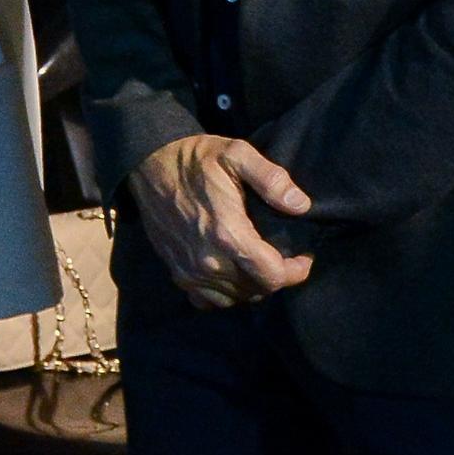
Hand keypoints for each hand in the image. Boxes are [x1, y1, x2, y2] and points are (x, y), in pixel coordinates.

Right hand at [129, 132, 313, 307]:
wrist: (150, 164)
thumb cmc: (196, 158)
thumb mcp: (237, 154)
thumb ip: (271, 180)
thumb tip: (301, 205)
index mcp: (228, 234)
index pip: (272, 276)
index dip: (295, 272)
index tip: (304, 258)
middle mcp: (208, 261)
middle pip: (256, 290)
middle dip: (276, 277)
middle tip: (285, 258)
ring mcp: (190, 271)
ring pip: (234, 299)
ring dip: (252, 286)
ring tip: (260, 264)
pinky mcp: (176, 273)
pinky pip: (208, 301)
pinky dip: (225, 294)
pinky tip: (231, 273)